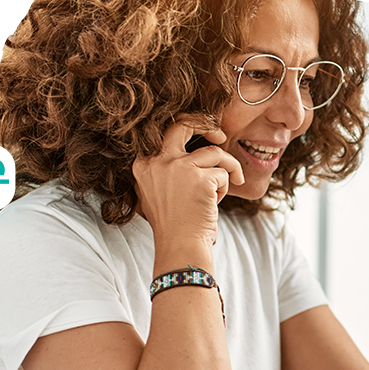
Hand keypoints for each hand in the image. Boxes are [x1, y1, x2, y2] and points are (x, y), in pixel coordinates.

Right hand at [133, 120, 244, 251]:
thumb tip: (190, 148)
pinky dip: (225, 188)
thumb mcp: (155, 190)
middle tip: (220, 137)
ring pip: (215, 153)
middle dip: (207, 124)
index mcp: (143, 163)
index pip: (166, 131)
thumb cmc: (171, 223)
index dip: (188, 128)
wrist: (179, 246)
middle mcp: (158, 161)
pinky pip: (224, 173)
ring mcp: (179, 168)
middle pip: (184, 124)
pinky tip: (214, 204)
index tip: (202, 137)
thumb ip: (164, 167)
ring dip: (225, 170)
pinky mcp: (201, 179)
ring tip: (219, 193)